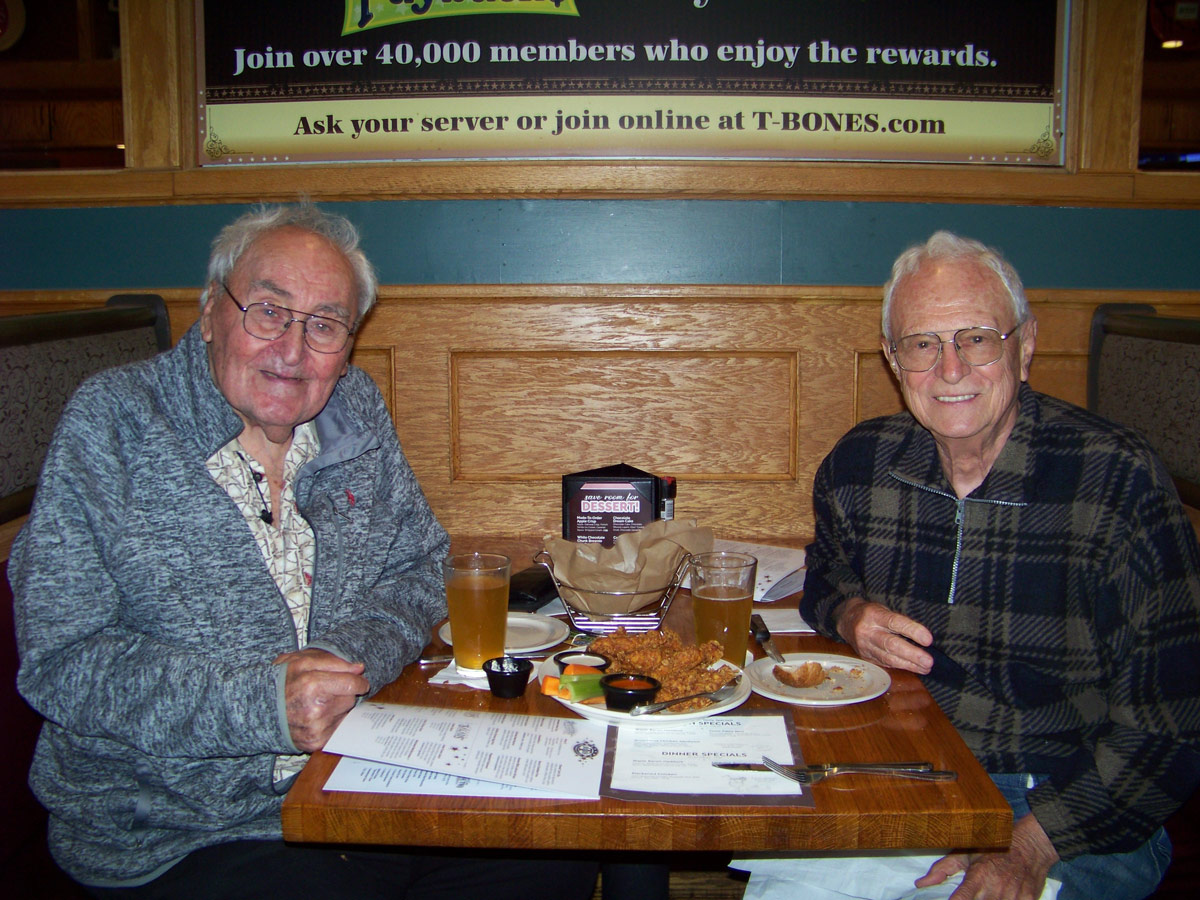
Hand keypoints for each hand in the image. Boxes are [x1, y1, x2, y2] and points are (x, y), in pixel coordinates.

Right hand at [274, 648, 368, 752]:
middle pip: (350, 699)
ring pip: (345, 714)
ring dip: (338, 708)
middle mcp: (315, 709)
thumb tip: (359, 668)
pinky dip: (332, 722)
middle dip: (343, 693)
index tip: (357, 681)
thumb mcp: (302, 661)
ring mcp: (315, 729)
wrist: (258, 708)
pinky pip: (338, 729)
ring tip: (318, 703)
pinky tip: (317, 717)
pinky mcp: (316, 743)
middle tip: (326, 691)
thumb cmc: (281, 681)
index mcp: (312, 685)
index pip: (352, 684)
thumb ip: (333, 661)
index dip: (358, 681)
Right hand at [835, 597, 933, 674]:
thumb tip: (924, 639)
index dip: (912, 631)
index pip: (895, 623)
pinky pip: (885, 663)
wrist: (845, 620)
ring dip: (909, 665)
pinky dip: (900, 666)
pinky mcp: (865, 657)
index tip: (928, 640)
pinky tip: (913, 668)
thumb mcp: (883, 610)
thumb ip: (900, 622)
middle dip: (912, 654)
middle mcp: (867, 631)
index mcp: (874, 615)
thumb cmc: (871, 614)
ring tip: (925, 667)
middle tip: (929, 661)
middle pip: (891, 644)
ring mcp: (865, 646)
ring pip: (888, 658)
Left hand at [916, 812, 1059, 899]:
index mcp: (978, 876)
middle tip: (975, 892)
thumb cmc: (994, 848)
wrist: (1031, 846)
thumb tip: (920, 884)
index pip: (961, 898)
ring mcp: (1013, 896)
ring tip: (988, 892)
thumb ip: (943, 869)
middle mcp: (995, 888)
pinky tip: (1004, 895)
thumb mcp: (966, 853)